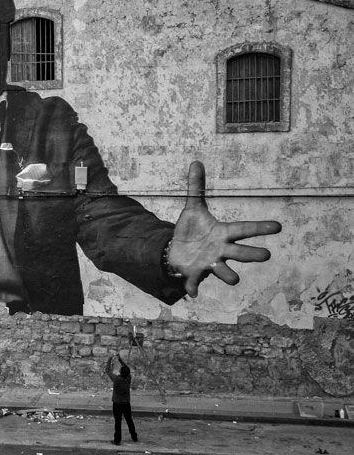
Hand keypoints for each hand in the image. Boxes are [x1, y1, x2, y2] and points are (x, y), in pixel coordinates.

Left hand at [169, 161, 281, 296]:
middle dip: (252, 254)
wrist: (176, 250)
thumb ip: (195, 187)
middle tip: (266, 255)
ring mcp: (208, 264)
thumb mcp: (192, 207)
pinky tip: (192, 292)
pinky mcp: (193, 274)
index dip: (260, 227)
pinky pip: (194, 282)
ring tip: (235, 280)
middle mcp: (220, 251)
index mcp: (222, 234)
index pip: (244, 229)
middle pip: (240, 252)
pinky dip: (193, 287)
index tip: (278, 226)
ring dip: (228, 275)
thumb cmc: (191, 230)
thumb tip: (195, 162)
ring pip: (223, 272)